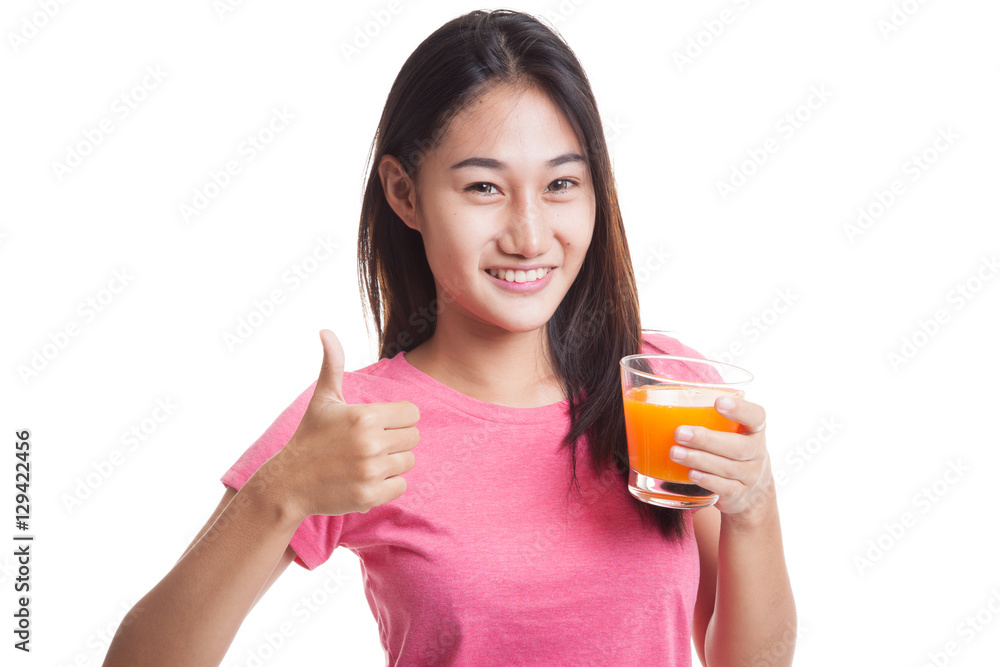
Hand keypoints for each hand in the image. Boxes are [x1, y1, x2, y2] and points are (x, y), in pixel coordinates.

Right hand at [255, 329, 419, 519]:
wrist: (289, 483)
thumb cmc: (311, 436)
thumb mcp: (323, 399)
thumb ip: (333, 364)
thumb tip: (325, 330)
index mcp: (365, 416)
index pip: (413, 414)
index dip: (398, 419)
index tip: (379, 424)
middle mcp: (371, 443)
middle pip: (414, 438)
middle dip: (396, 441)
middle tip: (371, 444)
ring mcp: (371, 471)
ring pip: (409, 462)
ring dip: (392, 463)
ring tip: (366, 462)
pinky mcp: (370, 496)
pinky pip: (401, 487)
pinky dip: (387, 485)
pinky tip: (364, 479)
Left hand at [669, 395, 773, 520]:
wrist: (752, 490)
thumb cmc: (731, 448)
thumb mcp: (731, 430)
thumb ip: (707, 415)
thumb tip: (651, 396)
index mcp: (755, 429)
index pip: (756, 416)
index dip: (739, 409)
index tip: (718, 402)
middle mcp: (756, 452)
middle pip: (737, 446)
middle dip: (706, 439)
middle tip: (679, 433)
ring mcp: (749, 475)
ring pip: (727, 468)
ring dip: (698, 459)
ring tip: (674, 453)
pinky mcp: (738, 494)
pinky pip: (724, 487)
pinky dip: (707, 480)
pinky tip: (690, 474)